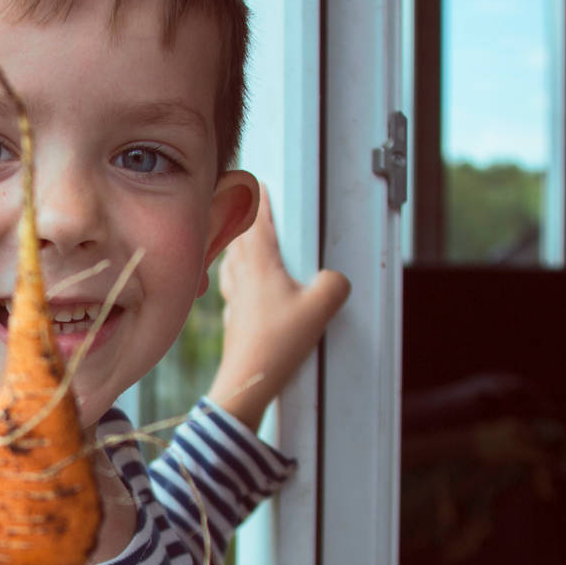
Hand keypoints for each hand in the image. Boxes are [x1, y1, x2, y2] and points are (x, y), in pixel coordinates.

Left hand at [205, 204, 348, 430]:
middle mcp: (241, 278)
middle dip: (243, 219)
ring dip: (235, 245)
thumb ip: (334, 284)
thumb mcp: (319, 309)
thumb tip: (336, 279)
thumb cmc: (277, 344)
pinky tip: (237, 284)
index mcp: (260, 267)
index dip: (259, 202)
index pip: (257, 224)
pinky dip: (233, 274)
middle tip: (246, 202)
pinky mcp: (233, 320)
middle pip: (237, 238)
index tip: (259, 183)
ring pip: (230, 261)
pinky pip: (229, 286)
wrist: (247, 381)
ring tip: (241, 238)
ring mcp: (234, 299)